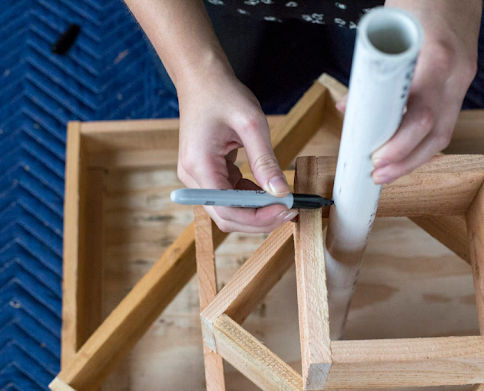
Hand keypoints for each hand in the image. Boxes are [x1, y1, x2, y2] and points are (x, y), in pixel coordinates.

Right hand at [176, 64, 295, 232]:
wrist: (201, 79)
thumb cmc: (223, 94)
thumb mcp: (251, 124)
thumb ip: (266, 161)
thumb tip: (281, 192)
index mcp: (199, 165)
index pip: (227, 209)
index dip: (258, 217)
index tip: (286, 209)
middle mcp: (193, 177)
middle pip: (226, 216)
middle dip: (260, 219)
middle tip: (290, 210)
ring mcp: (198, 177)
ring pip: (228, 210)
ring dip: (257, 211)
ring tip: (284, 202)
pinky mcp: (206, 173)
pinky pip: (229, 196)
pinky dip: (250, 198)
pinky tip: (269, 192)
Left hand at [338, 0, 481, 184]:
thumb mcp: (388, 28)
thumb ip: (370, 68)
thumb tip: (349, 108)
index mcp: (436, 59)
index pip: (421, 116)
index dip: (399, 146)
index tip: (376, 161)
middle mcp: (455, 73)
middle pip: (437, 135)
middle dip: (406, 162)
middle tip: (378, 175)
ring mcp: (463, 78)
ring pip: (445, 132)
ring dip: (417, 157)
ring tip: (389, 171)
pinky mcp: (462, 80)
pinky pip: (447, 119)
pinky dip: (425, 139)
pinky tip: (407, 150)